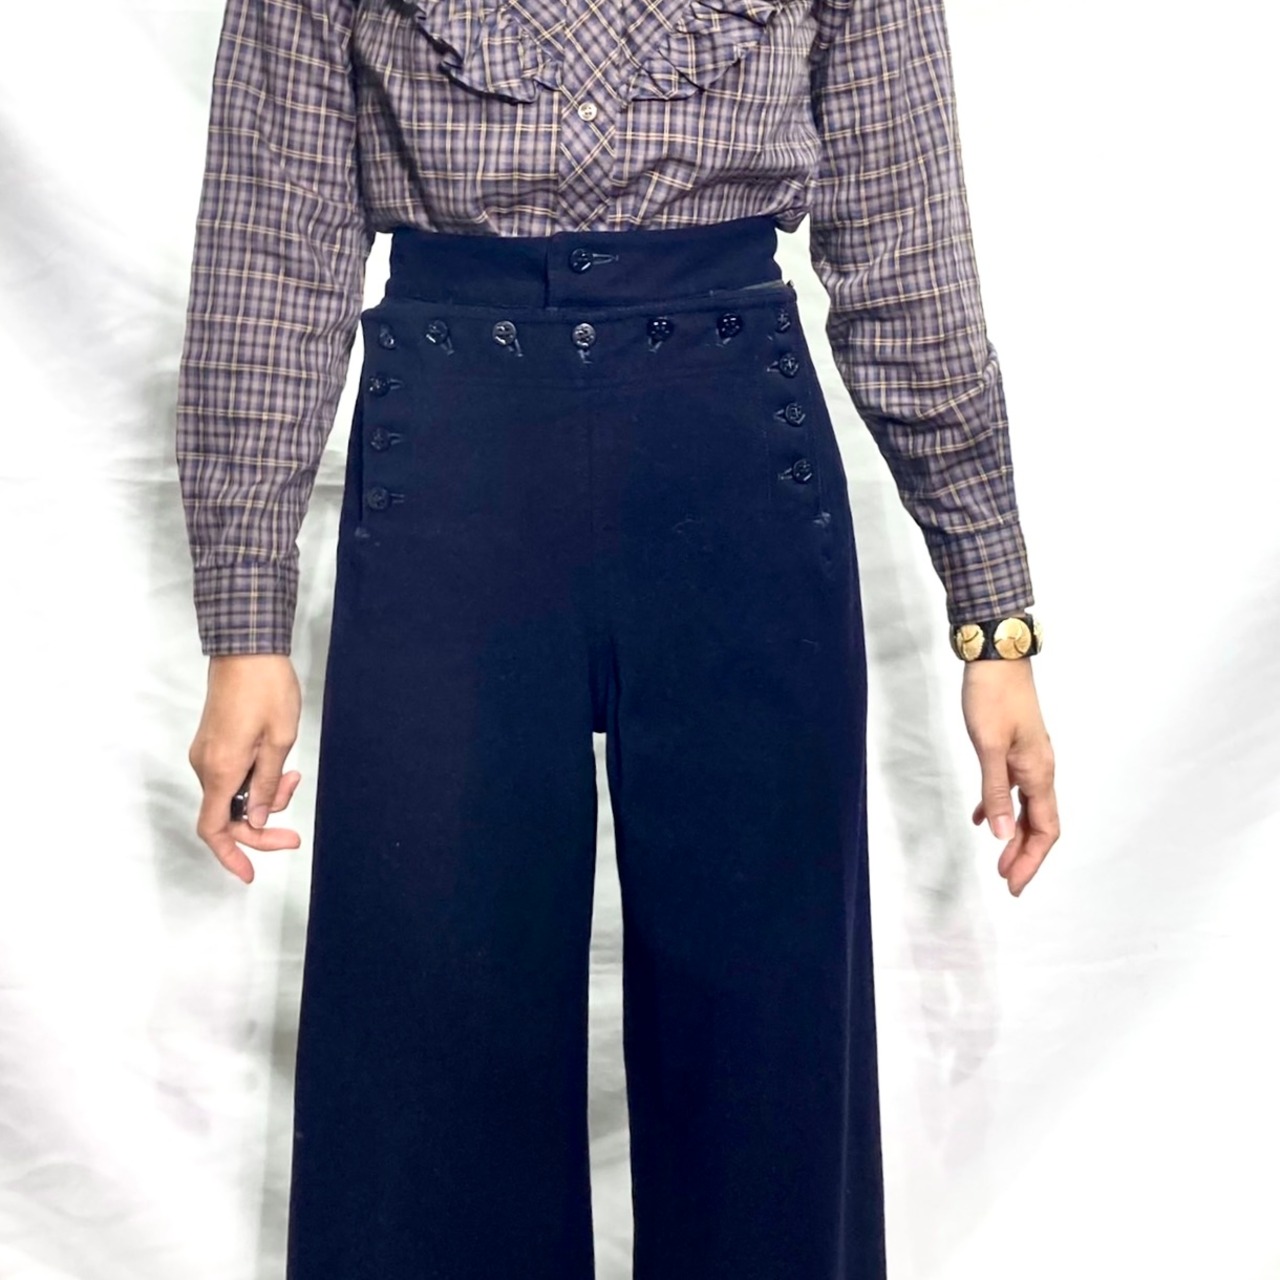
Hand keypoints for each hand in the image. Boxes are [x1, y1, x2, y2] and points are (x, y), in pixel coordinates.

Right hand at [187, 654, 303, 882]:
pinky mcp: (214, 742)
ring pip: (234, 795)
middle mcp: (206, 766)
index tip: (250, 873)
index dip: (230, 855)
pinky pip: (232, 776)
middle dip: (262, 827)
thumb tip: (259, 819)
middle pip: (227, 816)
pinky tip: (282, 767)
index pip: (214, 828)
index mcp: (221, 770)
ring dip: (265, 798)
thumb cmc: (267, 690)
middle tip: (296, 834)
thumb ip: (268, 785)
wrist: (248, 648)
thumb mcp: (279, 741)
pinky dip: (257, 781)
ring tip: (295, 777)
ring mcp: (207, 753)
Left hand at [960, 658, 1057, 895]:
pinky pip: (1013, 788)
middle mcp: (1040, 769)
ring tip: (998, 860)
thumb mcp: (988, 746)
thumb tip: (1003, 836)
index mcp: (1038, 772)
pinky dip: (1002, 807)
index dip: (1031, 860)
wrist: (996, 657)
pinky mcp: (1015, 747)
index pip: (1045, 829)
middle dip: (1025, 855)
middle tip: (1006, 880)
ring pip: (1027, 808)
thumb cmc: (992, 697)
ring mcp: (1029, 758)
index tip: (1013, 883)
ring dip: (1015, 834)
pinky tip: (984, 818)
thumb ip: (996, 790)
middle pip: (1039, 824)